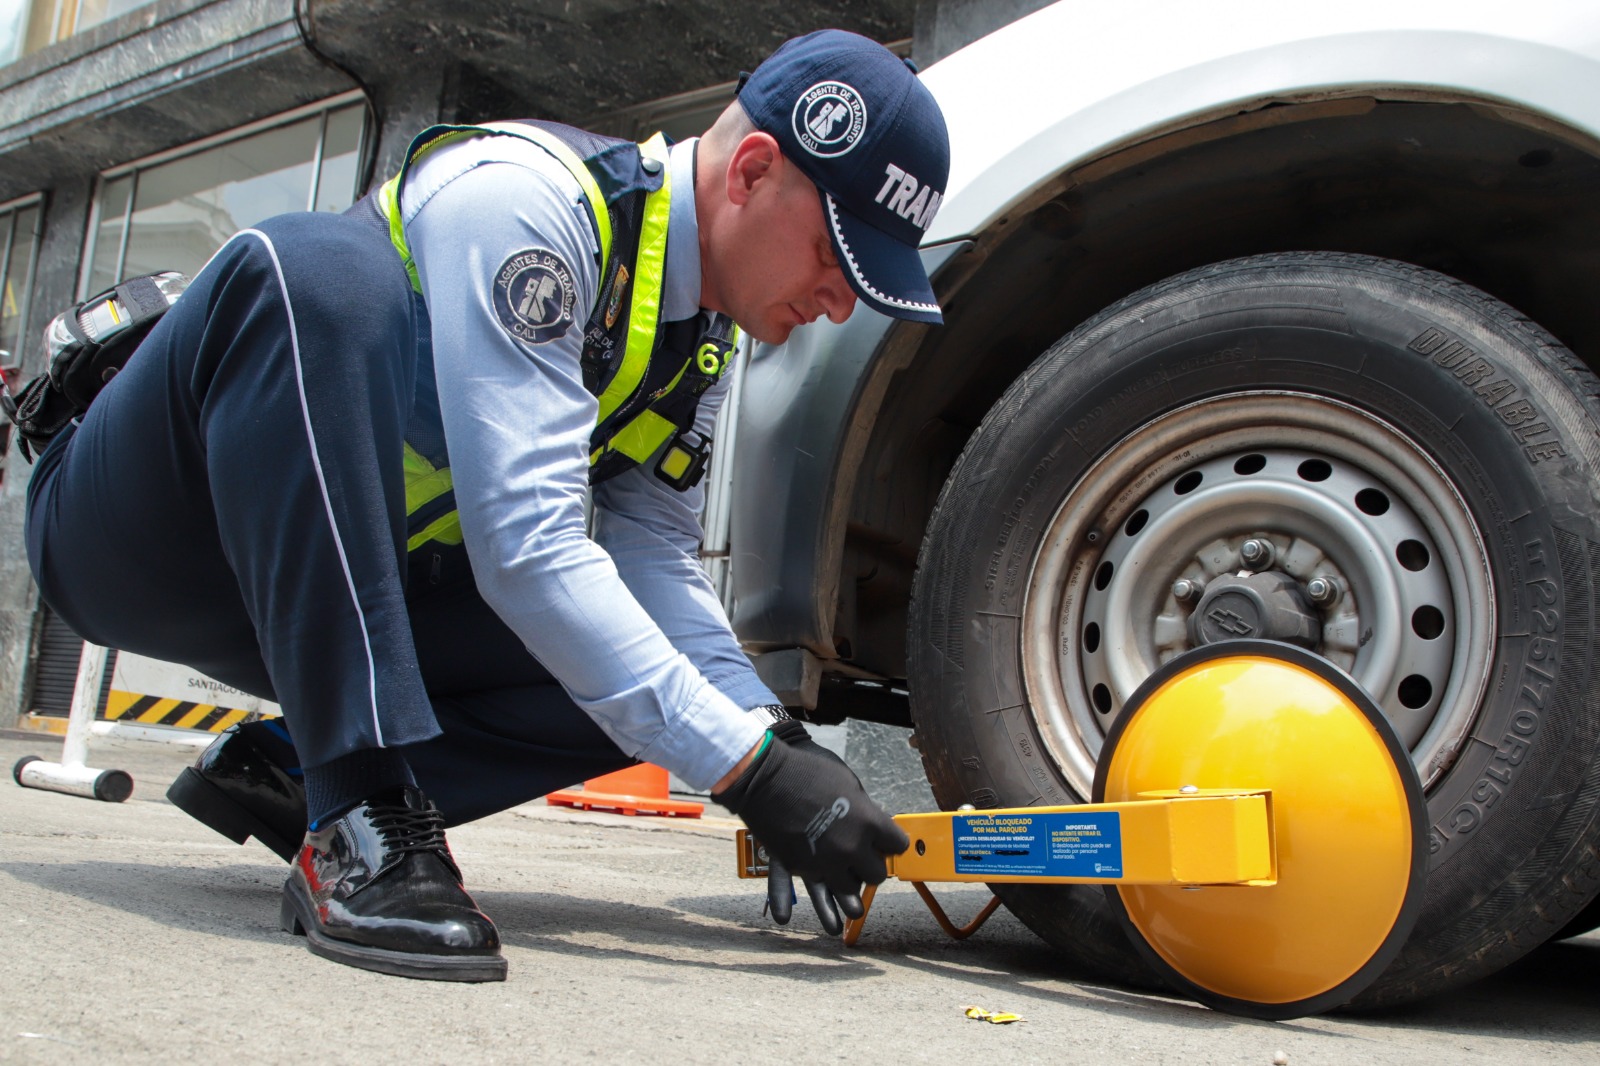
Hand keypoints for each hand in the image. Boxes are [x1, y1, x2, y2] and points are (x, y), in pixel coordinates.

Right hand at [714, 720, 908, 934]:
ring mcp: (822, 861)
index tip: (888, 844)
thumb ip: (864, 808)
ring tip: (854, 912)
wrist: (767, 772)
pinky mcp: (796, 865)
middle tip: (868, 865)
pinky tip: (785, 917)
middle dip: (873, 870)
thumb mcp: (847, 782)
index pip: (896, 844)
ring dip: (850, 901)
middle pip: (875, 873)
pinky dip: (785, 903)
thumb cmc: (809, 768)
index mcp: (869, 822)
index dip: (892, 844)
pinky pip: (799, 889)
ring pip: (846, 892)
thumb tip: (876, 822)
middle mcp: (850, 848)